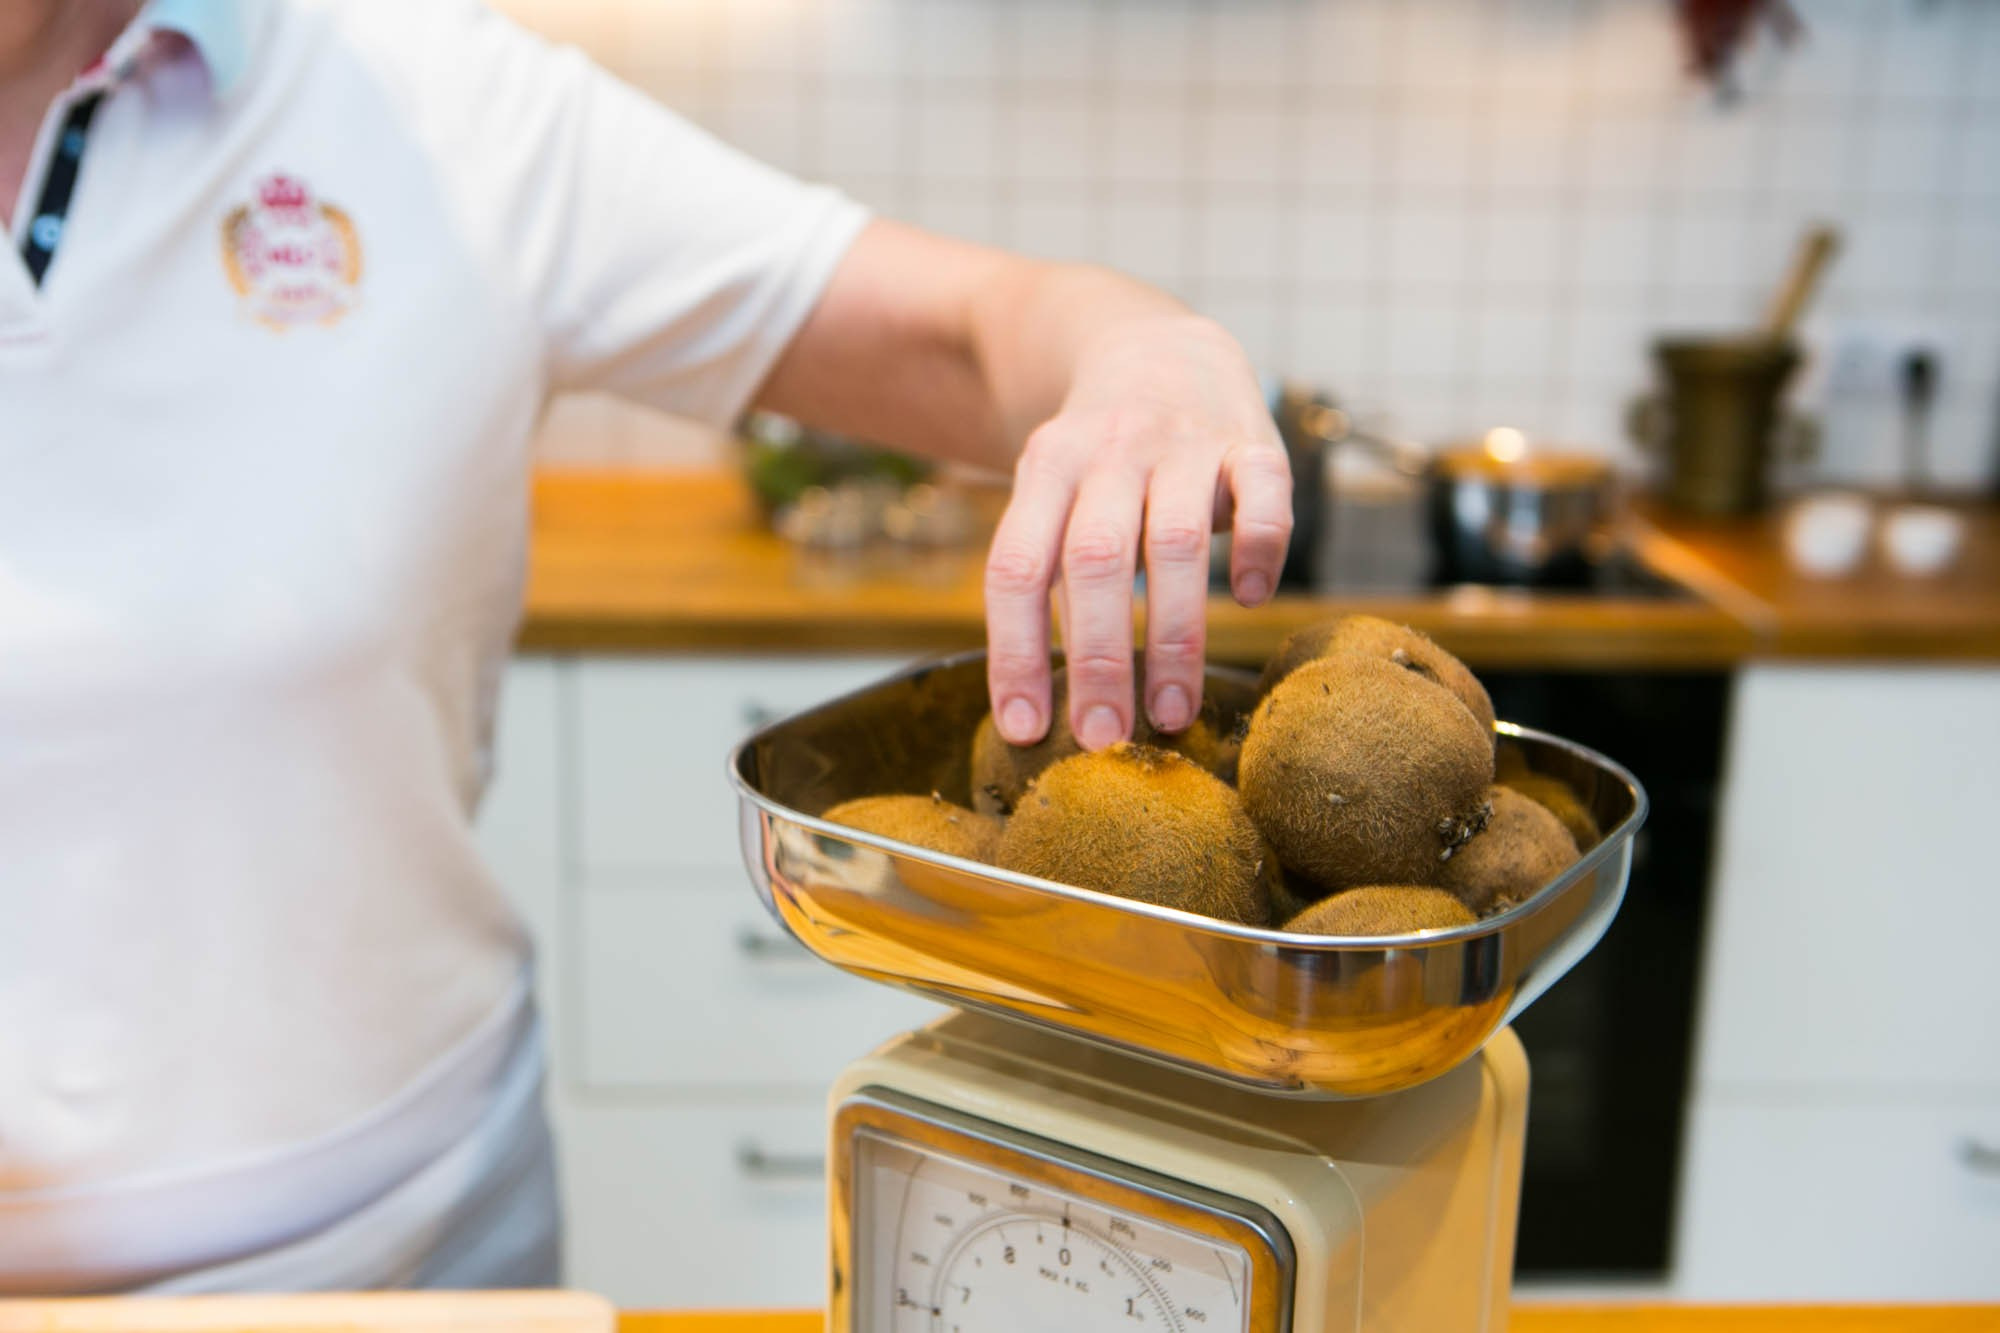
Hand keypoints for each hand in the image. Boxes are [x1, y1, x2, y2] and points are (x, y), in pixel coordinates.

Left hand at [984, 314, 1292, 750]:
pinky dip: (1261, 548)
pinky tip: (1251, 599)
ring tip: (1173, 715)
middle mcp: (1110, 452)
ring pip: (1177, 543)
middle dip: (1097, 658)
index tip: (1025, 730)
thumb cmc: (1096, 462)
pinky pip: (1264, 494)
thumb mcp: (1047, 493)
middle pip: (1095, 561)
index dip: (1015, 651)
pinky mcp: (1252, 441)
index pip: (1016, 568)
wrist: (1158, 349)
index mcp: (1045, 470)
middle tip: (1103, 739)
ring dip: (1175, 637)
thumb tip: (1033, 708)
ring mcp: (1183, 443)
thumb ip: (1042, 573)